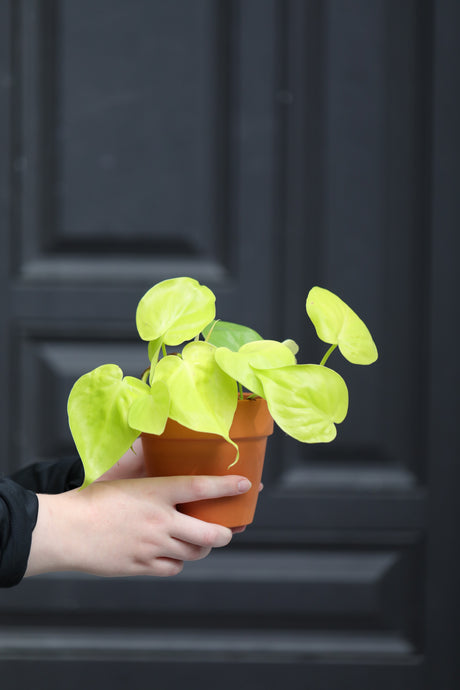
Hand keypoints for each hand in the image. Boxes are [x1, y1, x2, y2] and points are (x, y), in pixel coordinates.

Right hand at [25, 474, 251, 578]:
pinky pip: (172, 568)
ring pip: (193, 553)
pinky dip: (177, 562)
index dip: (227, 486)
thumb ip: (148, 475)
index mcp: (156, 492)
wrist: (67, 529)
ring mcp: (152, 546)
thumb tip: (160, 460)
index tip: (246, 484)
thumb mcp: (124, 478)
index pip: (201, 487)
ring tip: (199, 542)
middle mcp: (160, 520)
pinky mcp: (141, 566)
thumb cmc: (92, 498)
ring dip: (200, 548)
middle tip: (226, 531)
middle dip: (224, 534)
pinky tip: (172, 554)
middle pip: (208, 534)